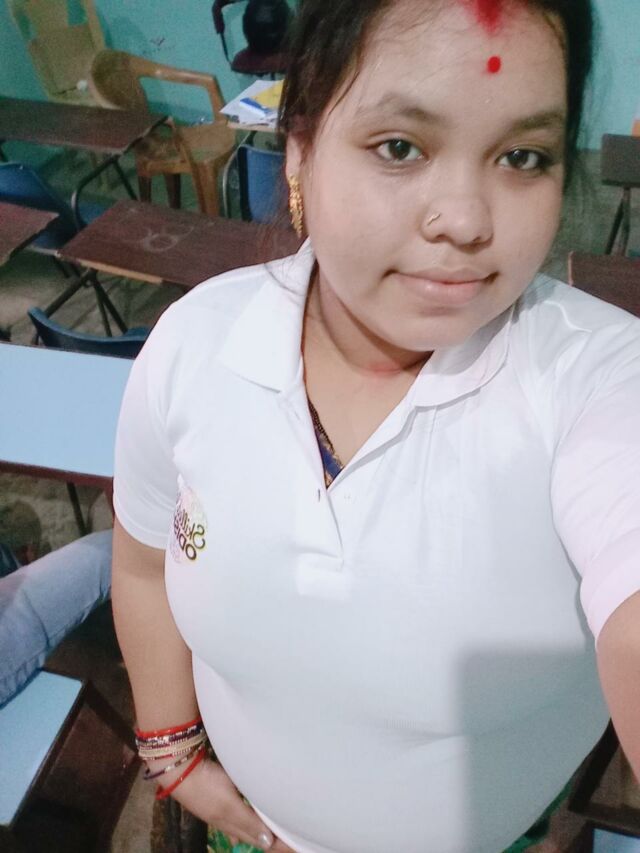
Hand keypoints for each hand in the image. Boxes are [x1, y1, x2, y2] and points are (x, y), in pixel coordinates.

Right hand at [171, 757, 295, 851]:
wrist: (178, 769)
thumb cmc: (205, 786)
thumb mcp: (228, 805)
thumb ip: (247, 821)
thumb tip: (268, 843)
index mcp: (232, 823)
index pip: (258, 838)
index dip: (274, 843)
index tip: (293, 845)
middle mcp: (227, 819)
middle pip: (251, 833)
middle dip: (268, 838)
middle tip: (286, 841)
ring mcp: (220, 807)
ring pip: (244, 823)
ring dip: (258, 828)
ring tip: (272, 833)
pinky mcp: (216, 795)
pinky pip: (237, 811)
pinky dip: (246, 818)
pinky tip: (247, 817)